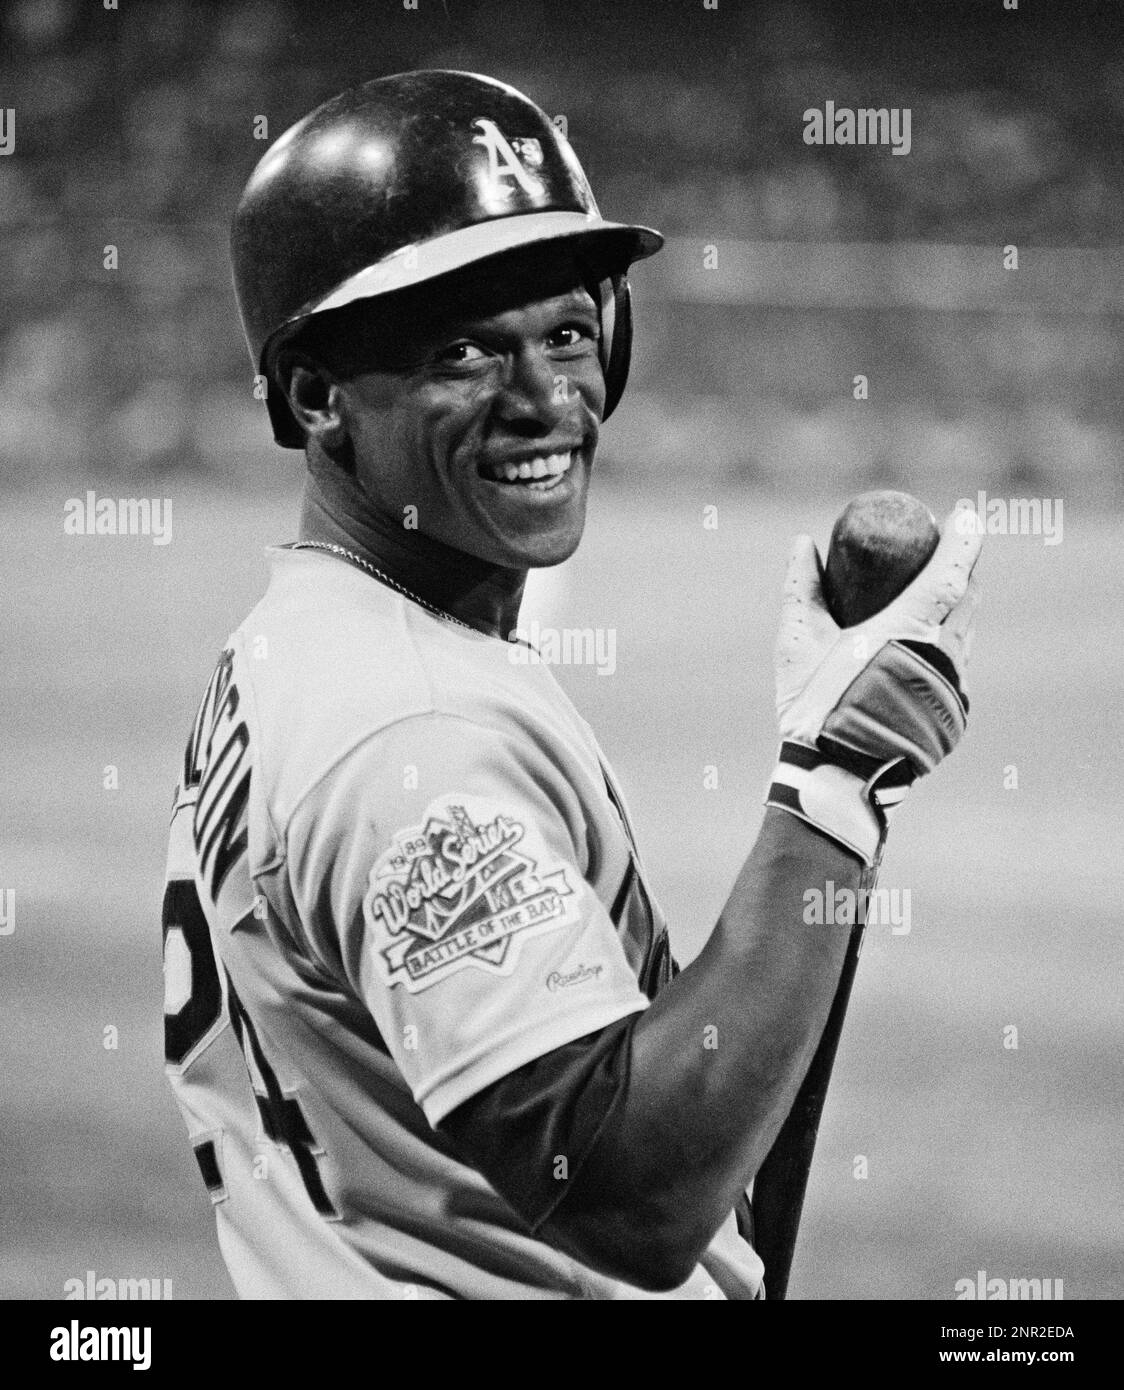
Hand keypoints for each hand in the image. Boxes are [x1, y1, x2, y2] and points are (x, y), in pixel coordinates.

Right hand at [767, 511, 982, 863]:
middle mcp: (944, 653)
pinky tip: (928, 643)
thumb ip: (801, 588)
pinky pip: (958, 662)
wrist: (837, 775)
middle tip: (942, 548)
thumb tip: (802, 544)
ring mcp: (953, 685)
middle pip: (967, 597)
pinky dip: (950, 641)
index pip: (953, 570)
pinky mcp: (953, 711)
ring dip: (956, 605)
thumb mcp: (799, 643)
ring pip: (965, 631)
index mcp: (912, 628)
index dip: (964, 537)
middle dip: (960, 567)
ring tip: (934, 591)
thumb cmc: (817, 706)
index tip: (966, 513)